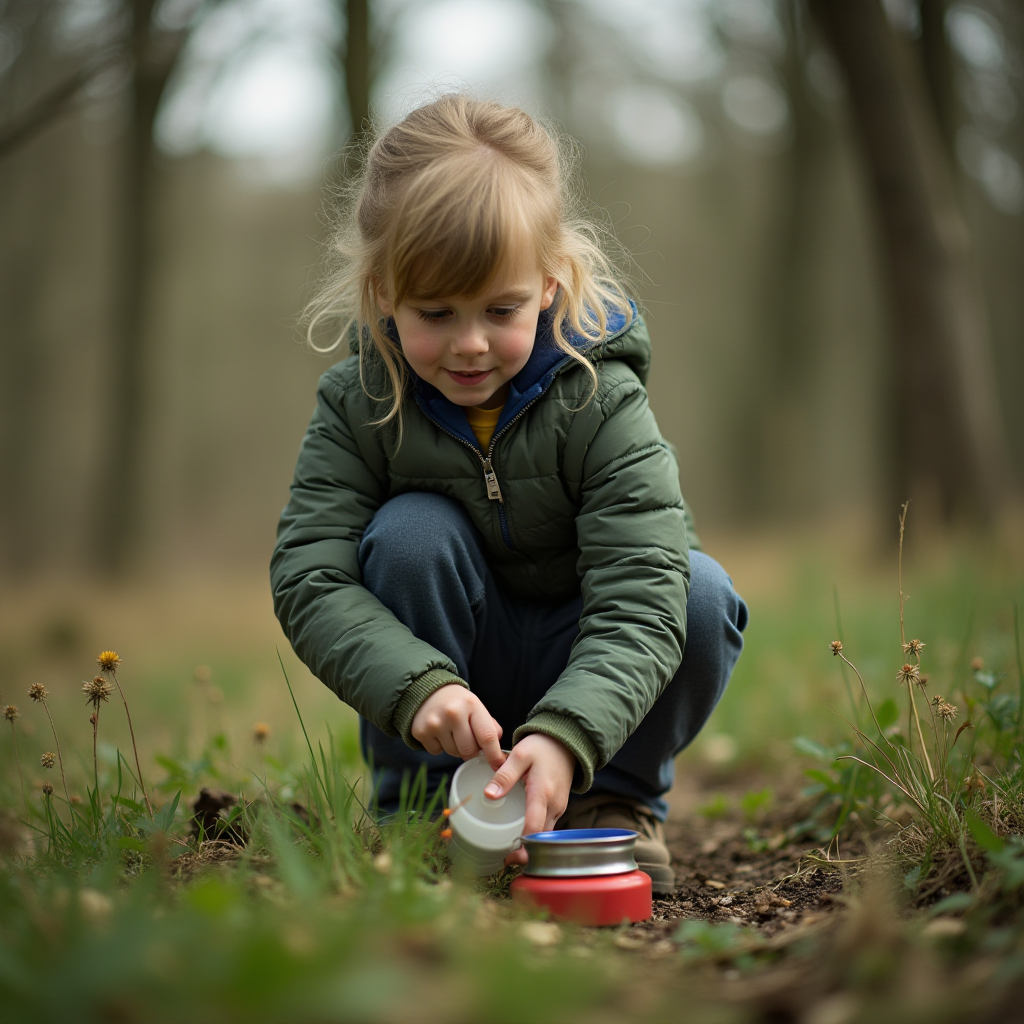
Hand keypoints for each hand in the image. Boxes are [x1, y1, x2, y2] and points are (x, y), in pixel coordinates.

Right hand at [410, 684, 504, 769]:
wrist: (429, 691)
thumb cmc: (458, 702)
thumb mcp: (477, 707)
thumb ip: (490, 728)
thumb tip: (498, 754)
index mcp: (472, 705)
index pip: (487, 736)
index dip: (494, 755)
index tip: (498, 766)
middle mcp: (453, 713)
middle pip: (469, 750)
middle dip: (472, 751)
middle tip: (469, 741)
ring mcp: (435, 723)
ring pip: (453, 753)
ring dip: (456, 749)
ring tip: (452, 732)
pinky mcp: (421, 731)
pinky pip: (437, 752)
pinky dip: (440, 747)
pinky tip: (439, 732)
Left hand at [483, 734, 575, 865]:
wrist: (566, 742)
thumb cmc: (542, 747)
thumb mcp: (520, 755)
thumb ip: (504, 774)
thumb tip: (489, 795)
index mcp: (542, 793)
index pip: (534, 827)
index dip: (523, 846)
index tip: (508, 858)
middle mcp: (554, 805)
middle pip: (541, 838)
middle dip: (525, 851)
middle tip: (505, 860)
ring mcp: (558, 808)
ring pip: (546, 834)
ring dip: (531, 845)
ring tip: (510, 850)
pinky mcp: (558, 808)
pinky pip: (548, 827)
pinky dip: (536, 835)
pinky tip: (521, 835)